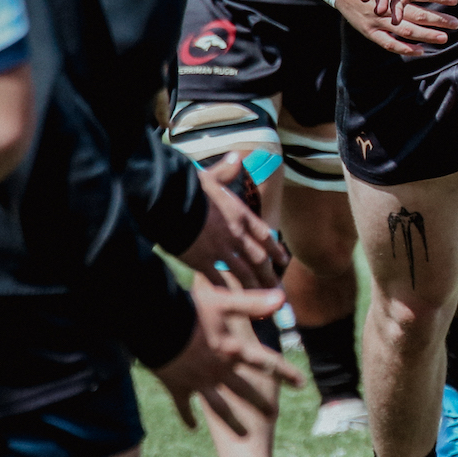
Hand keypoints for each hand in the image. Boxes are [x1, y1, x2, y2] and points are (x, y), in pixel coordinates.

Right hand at [150, 278, 307, 431]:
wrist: (154, 327)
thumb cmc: (190, 310)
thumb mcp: (224, 303)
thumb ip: (253, 302)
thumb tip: (282, 298)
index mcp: (233, 351)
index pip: (266, 363)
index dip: (285, 373)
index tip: (301, 384)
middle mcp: (219, 371)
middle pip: (245, 391)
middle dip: (260, 403)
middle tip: (273, 414)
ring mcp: (198, 382)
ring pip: (219, 407)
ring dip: (232, 421)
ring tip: (243, 433)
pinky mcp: (177, 387)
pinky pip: (184, 406)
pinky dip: (188, 417)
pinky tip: (192, 428)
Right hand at [185, 158, 289, 287]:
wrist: (173, 205)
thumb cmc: (191, 189)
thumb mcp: (211, 176)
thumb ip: (226, 170)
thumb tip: (235, 157)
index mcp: (240, 215)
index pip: (264, 234)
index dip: (275, 249)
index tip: (284, 260)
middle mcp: (236, 235)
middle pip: (258, 258)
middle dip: (269, 274)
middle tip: (279, 289)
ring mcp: (221, 250)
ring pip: (244, 272)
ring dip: (255, 286)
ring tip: (263, 299)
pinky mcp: (204, 262)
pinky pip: (219, 279)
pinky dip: (227, 289)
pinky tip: (234, 299)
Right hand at [336, 0, 457, 56]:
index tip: (455, 0)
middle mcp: (386, 5)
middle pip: (416, 14)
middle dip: (437, 20)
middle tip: (456, 23)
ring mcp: (377, 20)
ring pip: (405, 29)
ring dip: (425, 35)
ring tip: (444, 38)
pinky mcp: (370, 31)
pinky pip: (388, 43)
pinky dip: (404, 48)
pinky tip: (420, 51)